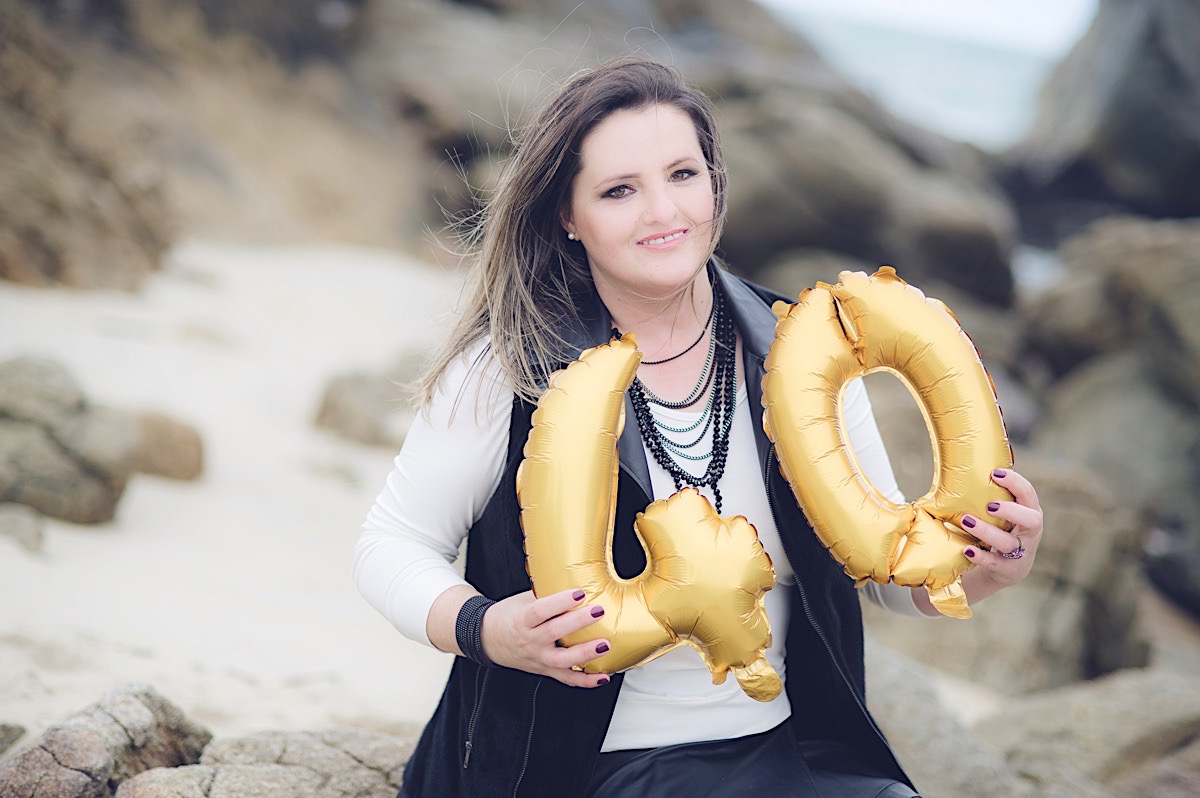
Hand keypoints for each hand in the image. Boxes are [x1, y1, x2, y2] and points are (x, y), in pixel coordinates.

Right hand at [480, 588, 610, 686]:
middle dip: (578, 622)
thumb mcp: (522, 601)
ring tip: (605, 645)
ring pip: (562, 660)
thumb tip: (573, 578)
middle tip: (598, 612)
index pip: (540, 610)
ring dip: (585, 654)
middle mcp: (529, 641)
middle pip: (554, 632)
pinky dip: (586, 680)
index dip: (560, 602)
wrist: (489, 640)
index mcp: (522, 620)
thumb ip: (545, 594)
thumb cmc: (509, 617)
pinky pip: (566, 679)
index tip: (579, 593)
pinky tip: (603, 677)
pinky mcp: (545, 671)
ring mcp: (538, 658)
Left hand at [961, 468, 1042, 586]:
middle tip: (989, 505)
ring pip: (1009, 543)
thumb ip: (991, 494)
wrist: (1006, 568)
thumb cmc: (1001, 530)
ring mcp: (1022, 552)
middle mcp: (1030, 532)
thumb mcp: (1002, 513)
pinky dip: (982, 557)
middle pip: (1031, 520)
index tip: (995, 473)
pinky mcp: (1009, 569)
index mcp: (1029, 511)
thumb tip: (963, 466)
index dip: (1015, 482)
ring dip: (987, 531)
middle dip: (1011, 511)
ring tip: (966, 521)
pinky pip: (997, 563)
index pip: (1029, 494)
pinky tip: (967, 550)